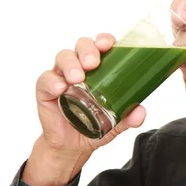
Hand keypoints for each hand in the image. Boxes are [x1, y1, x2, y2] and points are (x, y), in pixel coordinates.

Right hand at [23, 33, 145, 185]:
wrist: (72, 146)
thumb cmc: (94, 124)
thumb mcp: (115, 123)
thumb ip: (128, 118)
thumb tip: (140, 112)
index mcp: (99, 68)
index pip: (101, 45)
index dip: (104, 40)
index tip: (108, 44)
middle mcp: (79, 66)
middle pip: (82, 45)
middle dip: (88, 49)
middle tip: (93, 63)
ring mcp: (61, 75)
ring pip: (63, 57)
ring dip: (70, 64)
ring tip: (77, 78)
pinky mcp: (45, 89)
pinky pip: (45, 79)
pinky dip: (52, 81)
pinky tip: (60, 88)